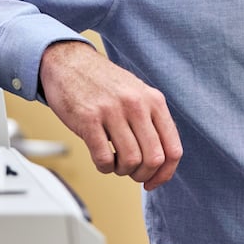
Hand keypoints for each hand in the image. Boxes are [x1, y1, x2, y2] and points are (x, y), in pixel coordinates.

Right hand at [38, 40, 182, 190]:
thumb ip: (152, 121)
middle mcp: (137, 104)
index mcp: (154, 100)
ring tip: (115, 164)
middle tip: (132, 174)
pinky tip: (102, 160)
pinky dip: (105, 168)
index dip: (165, 173)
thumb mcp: (138, 94)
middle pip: (154, 159)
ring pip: (130, 161)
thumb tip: (162, 161)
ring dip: (122, 171)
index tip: (154, 180)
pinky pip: (104, 158)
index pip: (173, 148)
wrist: (70, 63)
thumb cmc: (104, 83)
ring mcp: (113, 110)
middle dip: (143, 175)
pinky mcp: (88, 118)